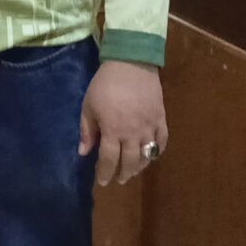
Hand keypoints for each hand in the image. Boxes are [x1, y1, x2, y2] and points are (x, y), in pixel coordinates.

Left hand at [80, 60, 167, 188]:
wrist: (131, 63)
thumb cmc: (105, 84)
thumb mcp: (88, 106)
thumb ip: (86, 130)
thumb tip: (83, 153)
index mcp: (112, 130)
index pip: (108, 160)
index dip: (105, 173)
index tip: (102, 182)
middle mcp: (132, 133)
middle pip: (129, 162)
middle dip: (123, 174)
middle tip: (119, 180)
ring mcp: (149, 126)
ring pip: (147, 155)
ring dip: (139, 166)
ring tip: (132, 171)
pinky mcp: (161, 119)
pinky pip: (162, 141)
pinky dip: (157, 151)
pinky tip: (151, 155)